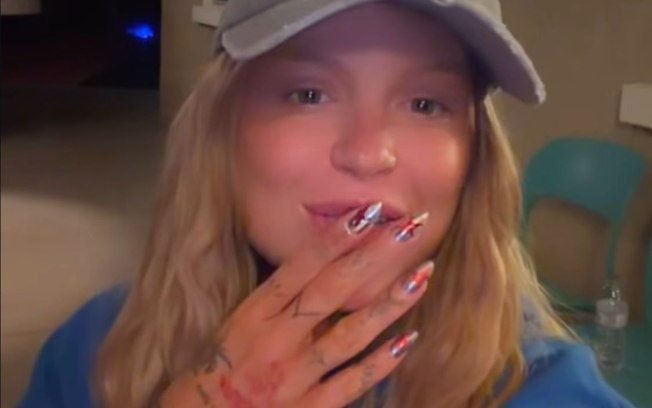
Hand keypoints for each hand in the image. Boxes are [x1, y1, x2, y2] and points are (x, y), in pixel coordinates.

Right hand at [161, 203, 433, 407]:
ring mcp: (292, 377)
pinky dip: (381, 363)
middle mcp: (274, 342)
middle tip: (408, 229)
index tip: (367, 212)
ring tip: (421, 275)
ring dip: (388, 305)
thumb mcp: (241, 322)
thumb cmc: (226, 363)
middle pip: (329, 293)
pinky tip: (409, 339)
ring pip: (348, 336)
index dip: (334, 239)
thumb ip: (279, 296)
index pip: (298, 269)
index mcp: (253, 315)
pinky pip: (350, 384)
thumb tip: (329, 259)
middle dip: (371, 258)